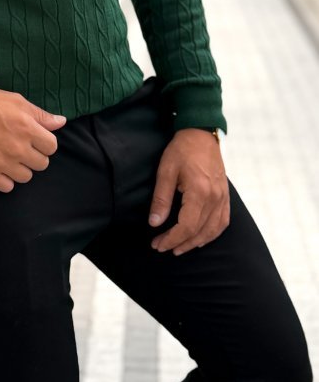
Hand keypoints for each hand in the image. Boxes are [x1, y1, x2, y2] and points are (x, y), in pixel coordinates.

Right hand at [0, 81, 66, 192]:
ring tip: (11, 156)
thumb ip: (40, 114)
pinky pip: (6, 187)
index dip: (45, 142)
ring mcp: (2, 162)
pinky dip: (5, 179)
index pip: (52, 146)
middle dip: (35, 155)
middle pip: (42, 164)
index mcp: (27, 128)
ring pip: (26, 177)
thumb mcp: (16, 101)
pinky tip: (0, 166)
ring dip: (21, 168)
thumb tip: (61, 122)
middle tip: (23, 146)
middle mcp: (18, 148)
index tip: (36, 138)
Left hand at [148, 128, 229, 255]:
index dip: (171, 239)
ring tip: (179, 247)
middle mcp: (215, 198)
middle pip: (199, 232)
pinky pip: (222, 222)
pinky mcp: (225, 196)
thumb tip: (154, 223)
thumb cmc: (182, 150)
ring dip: (195, 243)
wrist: (201, 134)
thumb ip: (161, 198)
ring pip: (212, 231)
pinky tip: (200, 238)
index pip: (186, 226)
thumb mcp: (166, 171)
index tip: (157, 244)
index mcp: (200, 192)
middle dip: (180, 243)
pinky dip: (211, 234)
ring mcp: (223, 198)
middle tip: (162, 247)